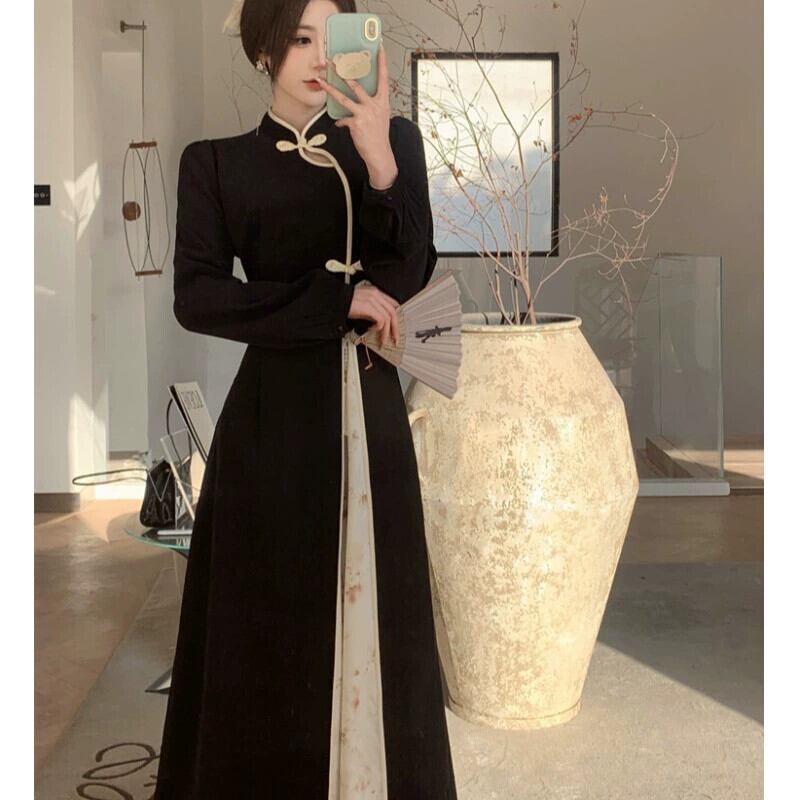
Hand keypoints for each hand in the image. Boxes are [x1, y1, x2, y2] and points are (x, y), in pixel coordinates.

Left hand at [317, 44, 395, 175]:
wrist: (379, 153)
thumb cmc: (379, 135)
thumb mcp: (381, 116)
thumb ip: (372, 104)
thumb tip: (360, 98)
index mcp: (382, 101)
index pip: (383, 78)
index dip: (382, 62)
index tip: (380, 48)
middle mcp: (374, 105)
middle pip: (356, 84)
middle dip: (344, 72)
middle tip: (335, 62)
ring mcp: (365, 113)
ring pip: (344, 98)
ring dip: (331, 89)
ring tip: (322, 81)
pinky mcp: (356, 123)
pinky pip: (343, 119)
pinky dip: (340, 122)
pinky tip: (340, 124)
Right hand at [347, 282, 399, 348]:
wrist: (335, 300)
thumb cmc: (345, 302)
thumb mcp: (361, 303)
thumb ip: (371, 308)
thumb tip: (376, 321)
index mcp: (375, 292)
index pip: (392, 304)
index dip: (396, 316)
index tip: (396, 326)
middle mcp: (375, 295)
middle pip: (392, 312)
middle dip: (395, 327)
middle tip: (395, 338)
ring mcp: (372, 300)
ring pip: (387, 318)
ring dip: (386, 332)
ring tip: (382, 339)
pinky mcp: (368, 307)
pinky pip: (380, 320)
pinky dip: (378, 327)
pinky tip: (372, 329)